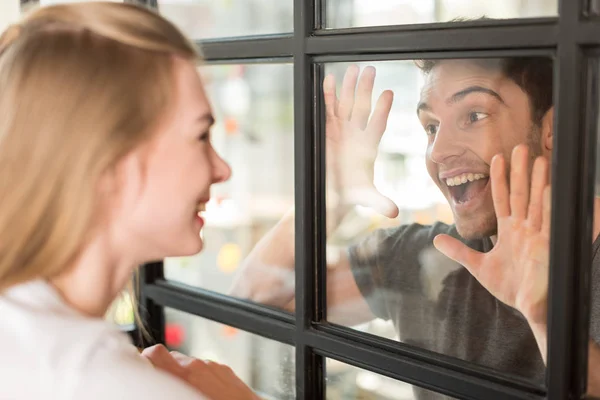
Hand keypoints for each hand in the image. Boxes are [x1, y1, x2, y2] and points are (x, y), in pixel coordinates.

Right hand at [142, 345, 260, 399]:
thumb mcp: (180, 396)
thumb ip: (167, 389)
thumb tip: (157, 387)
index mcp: (183, 375)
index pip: (154, 353)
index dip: (145, 360)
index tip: (141, 371)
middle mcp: (197, 366)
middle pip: (171, 357)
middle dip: (165, 371)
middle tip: (164, 388)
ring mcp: (212, 366)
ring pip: (188, 364)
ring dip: (183, 375)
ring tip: (186, 394)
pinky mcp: (224, 369)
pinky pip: (205, 368)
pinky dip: (201, 377)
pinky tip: (204, 394)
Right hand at [324, 65, 398, 222]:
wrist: (333, 194)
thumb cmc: (351, 194)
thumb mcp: (365, 198)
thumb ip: (379, 202)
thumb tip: (394, 212)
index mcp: (367, 147)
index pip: (376, 125)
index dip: (382, 110)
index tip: (388, 93)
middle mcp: (356, 135)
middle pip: (362, 108)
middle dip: (365, 90)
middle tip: (370, 70)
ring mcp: (342, 130)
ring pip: (346, 105)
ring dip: (348, 88)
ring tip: (352, 69)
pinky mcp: (327, 130)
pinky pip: (327, 110)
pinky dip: (327, 96)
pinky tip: (329, 80)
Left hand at [433, 145, 550, 324]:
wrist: (531, 309)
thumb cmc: (511, 286)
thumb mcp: (479, 267)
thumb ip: (459, 251)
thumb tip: (436, 240)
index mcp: (510, 231)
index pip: (502, 198)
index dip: (499, 179)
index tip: (496, 158)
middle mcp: (526, 229)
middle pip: (521, 195)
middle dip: (521, 172)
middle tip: (519, 147)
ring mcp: (539, 237)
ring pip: (539, 204)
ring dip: (540, 183)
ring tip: (541, 160)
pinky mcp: (551, 249)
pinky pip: (552, 224)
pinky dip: (553, 208)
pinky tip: (552, 192)